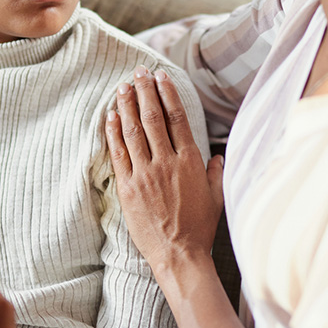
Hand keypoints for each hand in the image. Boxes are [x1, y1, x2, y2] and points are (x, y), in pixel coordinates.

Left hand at [105, 66, 224, 273]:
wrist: (179, 255)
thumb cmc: (200, 228)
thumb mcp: (217, 197)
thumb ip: (215, 172)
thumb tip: (217, 156)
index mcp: (191, 161)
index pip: (177, 118)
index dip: (167, 94)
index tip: (160, 77)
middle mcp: (167, 163)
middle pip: (153, 118)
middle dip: (145, 91)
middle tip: (138, 72)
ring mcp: (145, 174)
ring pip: (133, 131)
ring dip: (127, 106)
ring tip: (122, 87)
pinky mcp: (128, 188)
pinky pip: (119, 153)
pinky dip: (114, 132)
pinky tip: (110, 116)